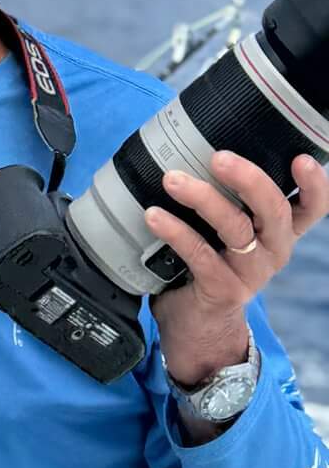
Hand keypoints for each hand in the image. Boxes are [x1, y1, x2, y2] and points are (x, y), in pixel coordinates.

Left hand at [148, 151, 327, 387]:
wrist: (195, 324)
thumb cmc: (208, 262)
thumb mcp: (225, 231)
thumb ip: (223, 197)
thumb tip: (187, 143)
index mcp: (278, 232)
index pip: (310, 208)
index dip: (313, 185)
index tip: (300, 158)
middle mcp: (273, 251)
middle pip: (275, 211)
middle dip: (249, 179)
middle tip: (219, 157)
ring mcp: (250, 274)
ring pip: (237, 230)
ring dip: (204, 200)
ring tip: (172, 180)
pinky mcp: (223, 290)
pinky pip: (201, 256)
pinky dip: (176, 231)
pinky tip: (154, 216)